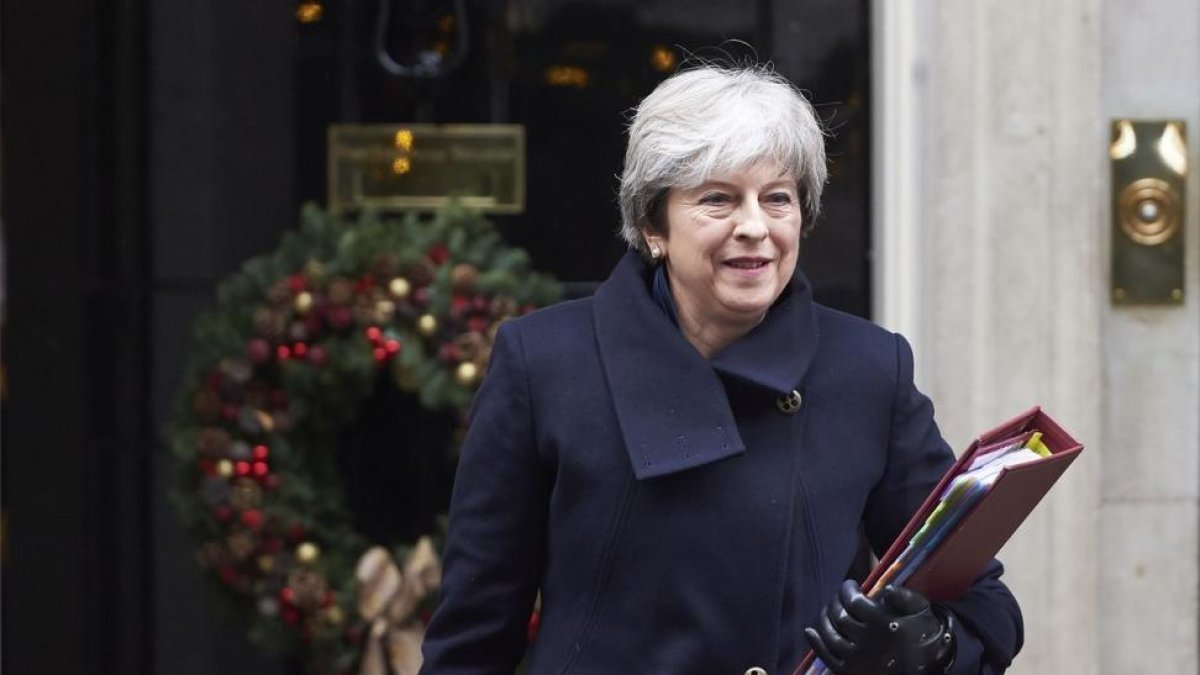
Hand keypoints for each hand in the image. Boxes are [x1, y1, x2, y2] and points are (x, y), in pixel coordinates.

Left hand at [804, 580, 954, 674]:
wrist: (928, 667)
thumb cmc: (924, 635)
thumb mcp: (922, 611)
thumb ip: (905, 597)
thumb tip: (886, 589)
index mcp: (884, 624)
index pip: (854, 601)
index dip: (847, 589)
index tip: (850, 585)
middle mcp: (868, 642)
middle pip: (840, 617)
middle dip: (835, 602)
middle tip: (838, 597)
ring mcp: (858, 659)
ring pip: (831, 636)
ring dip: (824, 620)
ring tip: (828, 611)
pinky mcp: (851, 673)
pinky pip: (828, 657)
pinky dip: (816, 644)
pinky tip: (810, 631)